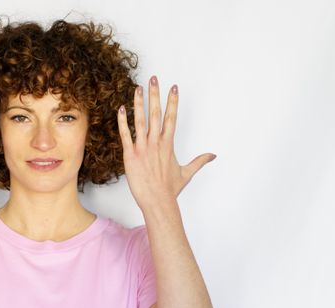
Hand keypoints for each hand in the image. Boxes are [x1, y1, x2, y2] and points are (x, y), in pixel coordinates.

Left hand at [117, 76, 215, 210]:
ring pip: (140, 121)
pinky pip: (125, 135)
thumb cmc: (170, 189)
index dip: (173, 101)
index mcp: (168, 144)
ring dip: (139, 103)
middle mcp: (156, 143)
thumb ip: (199, 161)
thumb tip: (213, 156)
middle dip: (155, 95)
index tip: (173, 87)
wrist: (157, 201)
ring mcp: (143, 148)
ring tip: (137, 88)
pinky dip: (123, 121)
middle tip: (153, 79)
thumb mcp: (187, 173)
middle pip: (156, 113)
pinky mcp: (130, 155)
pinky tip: (121, 109)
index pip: (172, 117)